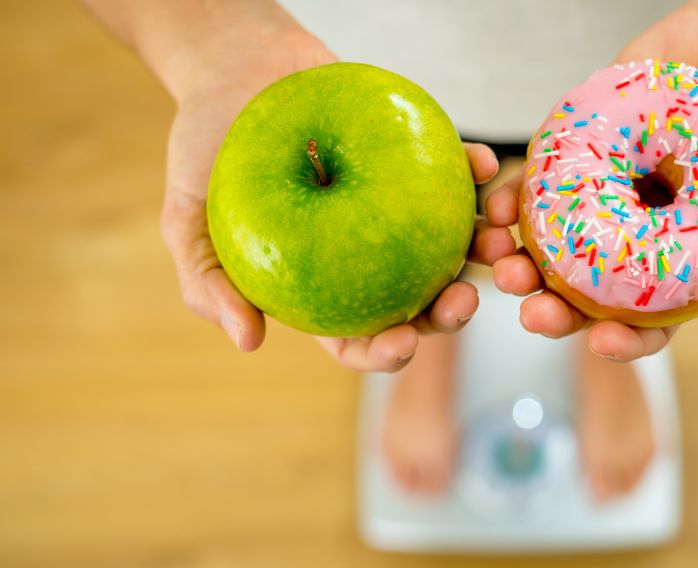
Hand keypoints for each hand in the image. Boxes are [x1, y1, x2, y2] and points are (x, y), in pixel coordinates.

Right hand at [161, 32, 508, 371]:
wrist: (233, 67)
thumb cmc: (207, 147)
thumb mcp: (186, 219)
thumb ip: (209, 283)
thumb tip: (249, 343)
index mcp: (320, 286)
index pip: (358, 336)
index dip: (384, 352)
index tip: (402, 344)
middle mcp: (366, 255)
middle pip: (417, 300)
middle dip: (449, 314)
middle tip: (463, 301)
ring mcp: (396, 209)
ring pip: (449, 245)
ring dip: (480, 252)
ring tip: (493, 246)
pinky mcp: (414, 160)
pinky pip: (453, 172)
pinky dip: (473, 171)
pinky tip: (485, 167)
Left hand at [487, 0, 697, 361]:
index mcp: (684, 264)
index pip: (651, 320)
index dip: (625, 340)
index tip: (603, 342)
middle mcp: (636, 237)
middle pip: (586, 293)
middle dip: (554, 311)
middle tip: (534, 310)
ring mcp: (603, 195)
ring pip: (550, 245)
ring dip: (519, 263)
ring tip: (503, 262)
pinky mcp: (577, 151)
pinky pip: (536, 184)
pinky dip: (511, 200)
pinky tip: (497, 208)